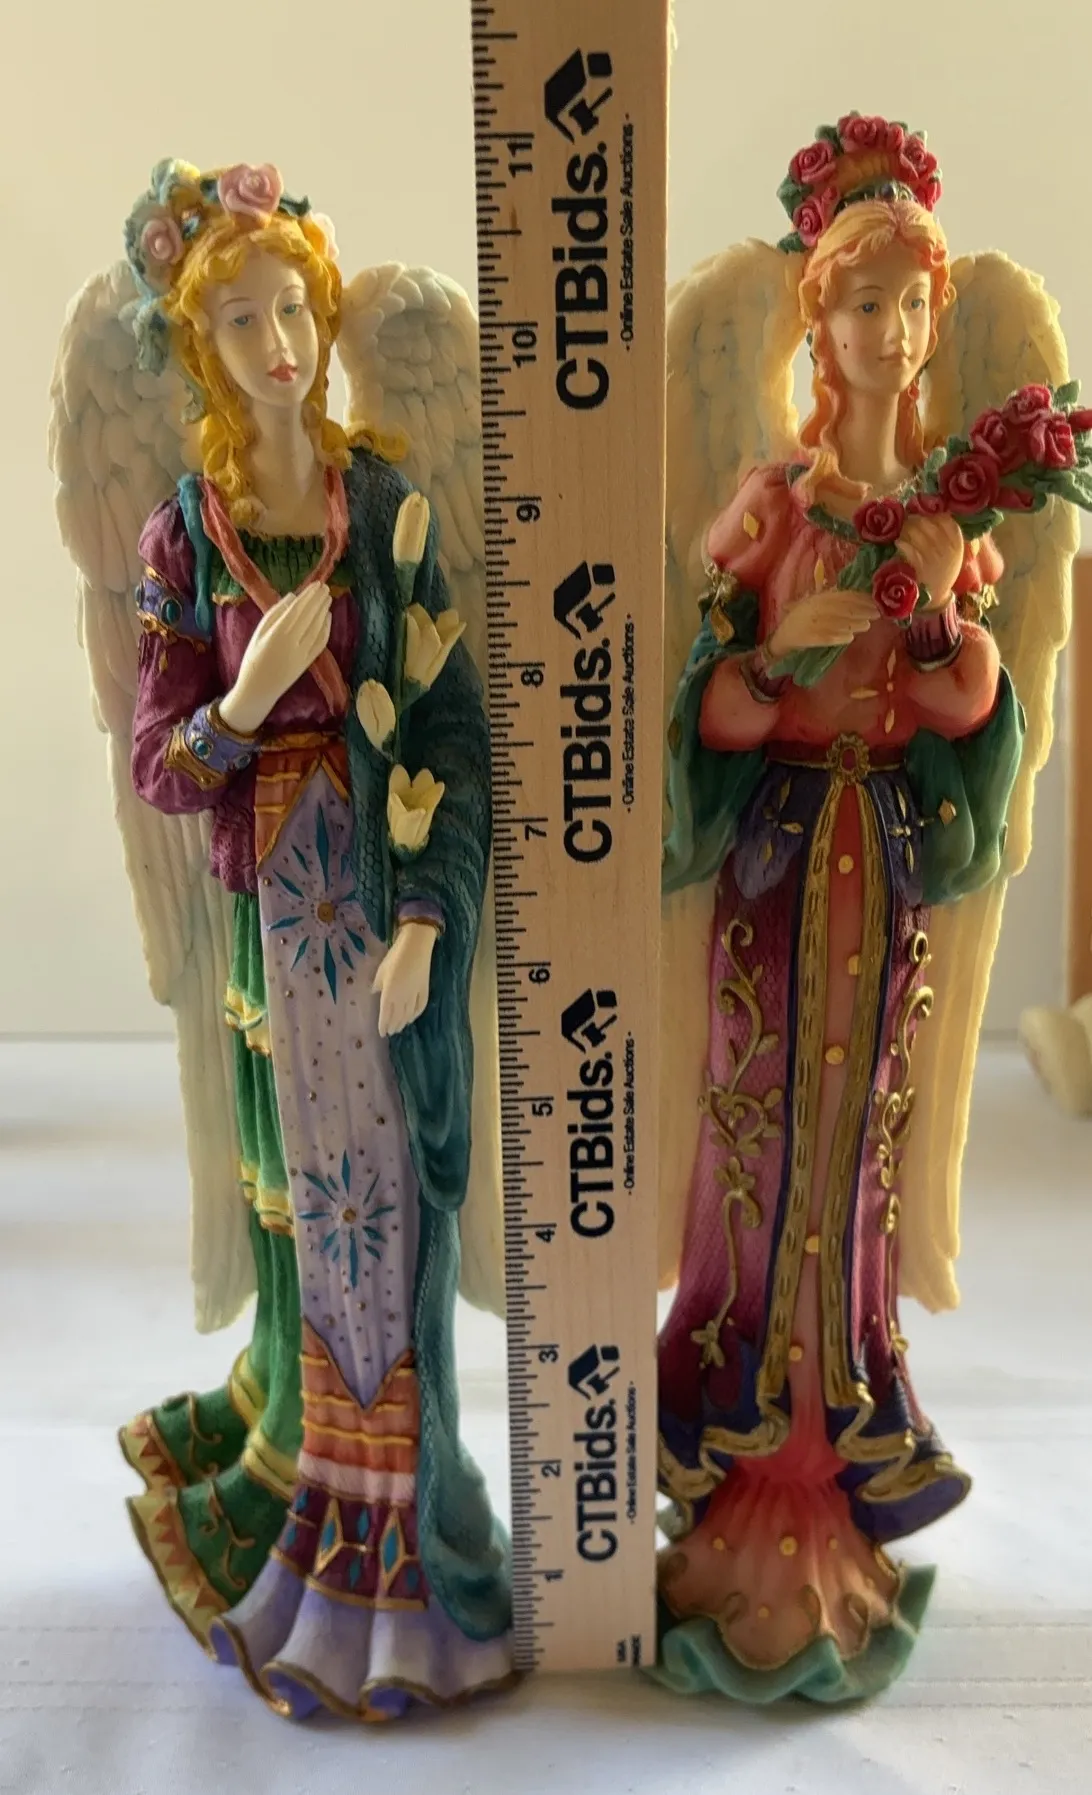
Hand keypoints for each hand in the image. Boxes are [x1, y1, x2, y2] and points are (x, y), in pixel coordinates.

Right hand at [218, 581, 332, 735]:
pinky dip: (326, 629)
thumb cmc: (253, 660)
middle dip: (319, 601)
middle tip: (325, 587)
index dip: (309, 596)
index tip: (316, 584)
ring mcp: (303, 653)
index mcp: (278, 633)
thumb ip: (275, 614)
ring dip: (324, 612)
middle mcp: (293, 642)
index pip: (299, 609)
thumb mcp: (258, 633)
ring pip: (318, 628)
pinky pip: (320, 643)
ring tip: (328, 599)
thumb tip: (292, 597)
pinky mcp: (308, 662)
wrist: (258, 690)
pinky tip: (327, 619)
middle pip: (310, 616)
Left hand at [371, 920, 436, 1035]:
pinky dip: (415, 1014)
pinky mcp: (425, 990)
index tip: (382, 1033)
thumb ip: (377, 984)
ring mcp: (415, 995)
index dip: (383, 1025)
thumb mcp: (380, 970)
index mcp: (389, 993)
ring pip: (408, 1014)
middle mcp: (402, 998)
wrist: (415, 946)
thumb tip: (374, 993)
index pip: (385, 1015)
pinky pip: (420, 1007)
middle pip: (397, 1017)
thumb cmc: (394, 957)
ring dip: (403, 1023)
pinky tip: (412, 1018)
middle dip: (393, 1026)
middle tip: (390, 1032)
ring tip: (399, 1028)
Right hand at [766, 589, 876, 658]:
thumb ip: (833, 601)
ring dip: (854, 624)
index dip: (860, 598)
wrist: (781, 638)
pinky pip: (826, 638)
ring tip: (866, 625)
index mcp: (816, 599)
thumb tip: (861, 599)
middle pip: (842, 608)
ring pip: (836, 622)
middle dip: (861, 610)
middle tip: (876, 614)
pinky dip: (839, 637)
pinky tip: (849, 638)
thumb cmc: (802, 621)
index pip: (842, 596)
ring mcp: (810, 623)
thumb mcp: (815, 606)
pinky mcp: (808, 639)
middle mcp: (813, 608)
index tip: (875, 601)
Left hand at [896, 514, 963, 611]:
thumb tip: (936, 511)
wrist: (937, 596)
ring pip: (916, 533)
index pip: (945, 518)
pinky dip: (901, 544)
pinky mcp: (920, 566)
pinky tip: (899, 544)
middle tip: (909, 521)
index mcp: (957, 543)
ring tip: (903, 532)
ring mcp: (934, 557)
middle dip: (915, 520)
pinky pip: (907, 548)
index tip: (924, 513)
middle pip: (928, 522)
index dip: (932, 513)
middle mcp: (947, 548)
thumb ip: (947, 533)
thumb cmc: (943, 570)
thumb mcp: (953, 552)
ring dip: (906, 530)